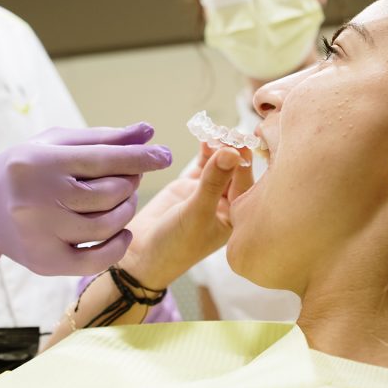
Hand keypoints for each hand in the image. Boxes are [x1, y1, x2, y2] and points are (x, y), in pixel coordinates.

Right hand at [0, 123, 172, 275]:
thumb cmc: (25, 169)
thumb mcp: (56, 143)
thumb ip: (103, 139)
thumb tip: (148, 132)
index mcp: (43, 162)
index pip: (105, 159)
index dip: (140, 157)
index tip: (164, 155)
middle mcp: (40, 198)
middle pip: (109, 194)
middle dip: (130, 184)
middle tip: (131, 179)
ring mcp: (41, 233)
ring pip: (106, 225)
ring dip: (126, 212)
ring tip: (124, 202)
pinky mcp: (44, 261)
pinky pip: (94, 259)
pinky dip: (117, 247)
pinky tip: (122, 233)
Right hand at [120, 144, 253, 288]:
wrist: (142, 256)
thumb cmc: (175, 245)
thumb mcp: (196, 214)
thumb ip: (213, 182)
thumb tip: (231, 152)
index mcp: (238, 217)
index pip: (246, 183)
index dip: (243, 161)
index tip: (238, 141)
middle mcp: (227, 203)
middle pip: (235, 170)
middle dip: (232, 149)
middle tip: (227, 132)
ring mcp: (209, 192)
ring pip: (220, 164)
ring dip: (218, 146)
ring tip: (214, 131)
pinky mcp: (191, 186)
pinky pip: (203, 164)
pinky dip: (205, 150)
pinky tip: (205, 137)